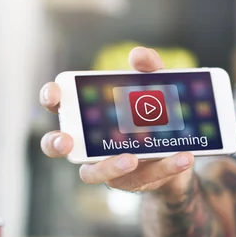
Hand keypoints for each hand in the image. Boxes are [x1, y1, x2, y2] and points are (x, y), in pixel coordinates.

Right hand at [39, 47, 193, 197]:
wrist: (183, 148)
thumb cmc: (157, 113)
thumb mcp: (158, 86)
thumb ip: (150, 69)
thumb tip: (138, 55)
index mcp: (89, 114)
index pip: (59, 105)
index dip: (51, 98)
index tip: (55, 94)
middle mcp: (89, 142)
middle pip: (58, 145)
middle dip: (56, 143)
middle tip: (66, 141)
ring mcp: (107, 165)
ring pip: (92, 174)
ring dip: (108, 166)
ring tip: (133, 158)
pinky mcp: (133, 181)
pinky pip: (146, 177)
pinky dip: (167, 166)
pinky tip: (184, 157)